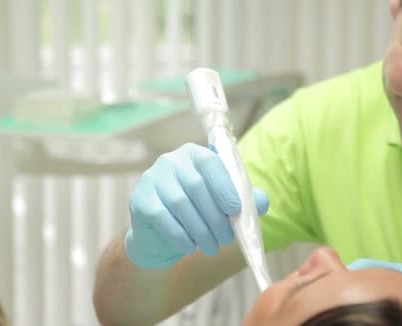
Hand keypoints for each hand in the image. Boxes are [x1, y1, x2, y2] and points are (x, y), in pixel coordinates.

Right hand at [125, 143, 269, 268]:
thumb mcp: (223, 206)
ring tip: (211, 247)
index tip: (235, 211)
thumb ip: (245, 200)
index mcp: (194, 154)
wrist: (161, 236)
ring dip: (199, 229)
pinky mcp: (139, 199)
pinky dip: (179, 234)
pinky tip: (190, 247)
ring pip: (179, 203)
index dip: (224, 187)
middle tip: (226, 239)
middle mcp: (170, 161)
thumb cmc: (197, 214)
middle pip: (195, 186)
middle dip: (214, 216)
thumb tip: (262, 202)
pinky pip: (162, 217)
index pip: (210, 162)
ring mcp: (152, 178)